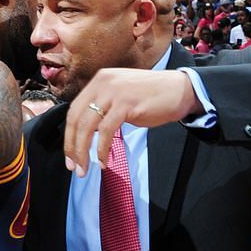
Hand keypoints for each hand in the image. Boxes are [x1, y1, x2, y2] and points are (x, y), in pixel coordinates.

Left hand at [64, 69, 199, 176]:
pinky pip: (106, 131)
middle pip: (76, 119)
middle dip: (72, 147)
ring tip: (85, 169)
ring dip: (84, 152)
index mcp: (99, 81)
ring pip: (87, 126)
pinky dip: (102, 149)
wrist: (181, 89)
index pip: (74, 111)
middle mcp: (103, 83)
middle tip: (73, 167)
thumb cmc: (152, 97)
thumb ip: (103, 109)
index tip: (70, 156)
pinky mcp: (126, 104)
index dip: (69, 136)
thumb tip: (87, 133)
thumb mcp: (121, 97)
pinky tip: (104, 161)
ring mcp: (114, 92)